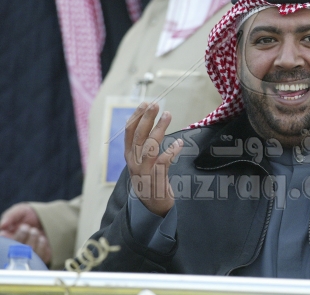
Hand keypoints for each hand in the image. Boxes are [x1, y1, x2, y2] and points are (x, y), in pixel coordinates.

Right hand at [0, 203, 51, 263]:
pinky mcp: (40, 258)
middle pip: (14, 251)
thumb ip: (10, 216)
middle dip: (20, 237)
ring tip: (34, 231)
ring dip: (32, 240)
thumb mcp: (20, 211)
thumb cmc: (31, 214)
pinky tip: (42, 239)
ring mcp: (28, 255)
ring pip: (27, 254)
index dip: (5, 239)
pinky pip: (40, 257)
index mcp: (7, 239)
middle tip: (26, 227)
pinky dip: (41, 246)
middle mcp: (16, 249)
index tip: (8, 232)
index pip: (3, 244)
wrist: (50, 217)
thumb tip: (2, 225)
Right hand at [125, 102, 183, 216]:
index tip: (144, 104)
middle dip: (146, 118)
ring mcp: (144, 170)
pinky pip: (164, 160)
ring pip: (150, 145)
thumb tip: (150, 125)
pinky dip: (172, 150)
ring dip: (159, 128)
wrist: (152, 207)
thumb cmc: (150, 179)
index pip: (129, 133)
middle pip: (138, 136)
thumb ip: (144, 146)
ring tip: (168, 114)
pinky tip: (179, 142)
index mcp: (130, 156)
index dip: (136, 117)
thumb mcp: (142, 162)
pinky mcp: (155, 178)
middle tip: (155, 104)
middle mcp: (134, 162)